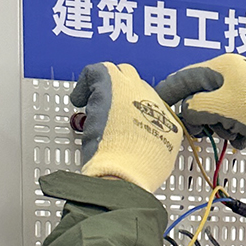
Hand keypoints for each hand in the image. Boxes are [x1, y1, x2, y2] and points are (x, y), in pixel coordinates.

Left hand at [69, 62, 186, 191]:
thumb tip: (142, 146)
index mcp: (167, 121)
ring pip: (120, 72)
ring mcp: (133, 90)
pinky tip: (78, 99)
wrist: (126, 171)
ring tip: (91, 102)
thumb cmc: (136, 174)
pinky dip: (84, 84)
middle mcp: (153, 100)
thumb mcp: (158, 162)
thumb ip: (152, 147)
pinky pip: (95, 72)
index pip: (150, 103)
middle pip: (138, 82)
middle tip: (106, 106)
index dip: (131, 108)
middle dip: (121, 90)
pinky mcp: (111, 85)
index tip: (120, 119)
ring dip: (105, 84)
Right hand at [159, 53, 245, 148]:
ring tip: (236, 134)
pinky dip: (237, 130)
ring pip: (220, 111)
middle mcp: (233, 72)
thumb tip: (188, 113)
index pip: (184, 78)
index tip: (156, 107)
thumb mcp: (219, 108)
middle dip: (204, 118)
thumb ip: (194, 108)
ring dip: (223, 128)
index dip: (168, 94)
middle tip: (207, 132)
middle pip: (202, 97)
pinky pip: (237, 117)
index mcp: (221, 66)